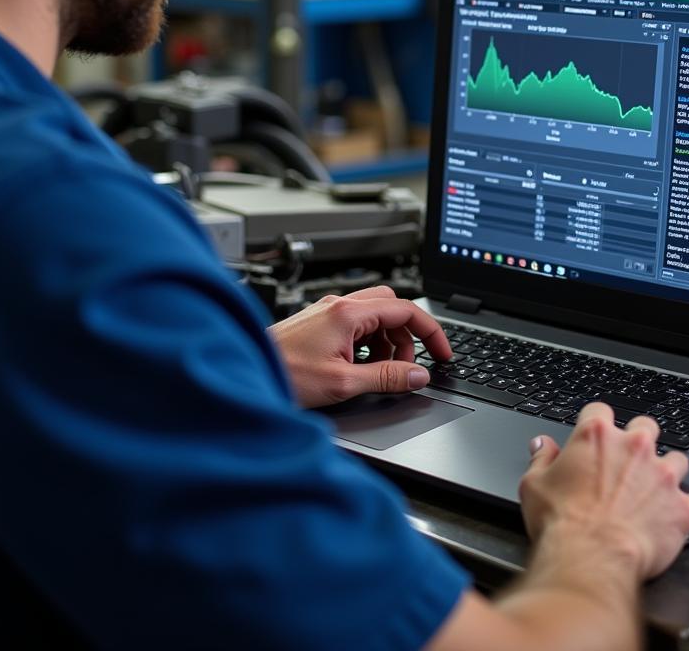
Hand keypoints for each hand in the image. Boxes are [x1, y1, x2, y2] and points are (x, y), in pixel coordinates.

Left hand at [267, 286, 452, 407]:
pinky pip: (357, 326)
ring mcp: (327, 313)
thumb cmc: (283, 374)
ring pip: (375, 318)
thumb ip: (386, 378)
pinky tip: (359, 369)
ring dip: (387, 344)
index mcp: (348, 313)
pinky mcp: (319, 323)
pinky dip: (368, 345)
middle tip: (407, 367)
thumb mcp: (343, 383)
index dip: (431, 332)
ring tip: (380, 373)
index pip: (406, 309)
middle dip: (407, 338)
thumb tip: (418, 376)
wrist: (246, 371)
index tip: (443, 354)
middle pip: (392, 309)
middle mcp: (339, 306)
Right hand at [519, 402, 688, 581]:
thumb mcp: (534, 484)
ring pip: (676, 459)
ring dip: (665, 472)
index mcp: (596, 436)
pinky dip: (679, 509)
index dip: (596, 423)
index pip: (600, 410)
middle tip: (627, 462)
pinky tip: (664, 520)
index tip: (594, 437)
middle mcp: (634, 447)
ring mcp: (662, 476)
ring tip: (652, 491)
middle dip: (638, 440)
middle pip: (645, 426)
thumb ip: (542, 459)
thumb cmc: (561, 522)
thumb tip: (542, 446)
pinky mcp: (681, 507)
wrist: (591, 558)